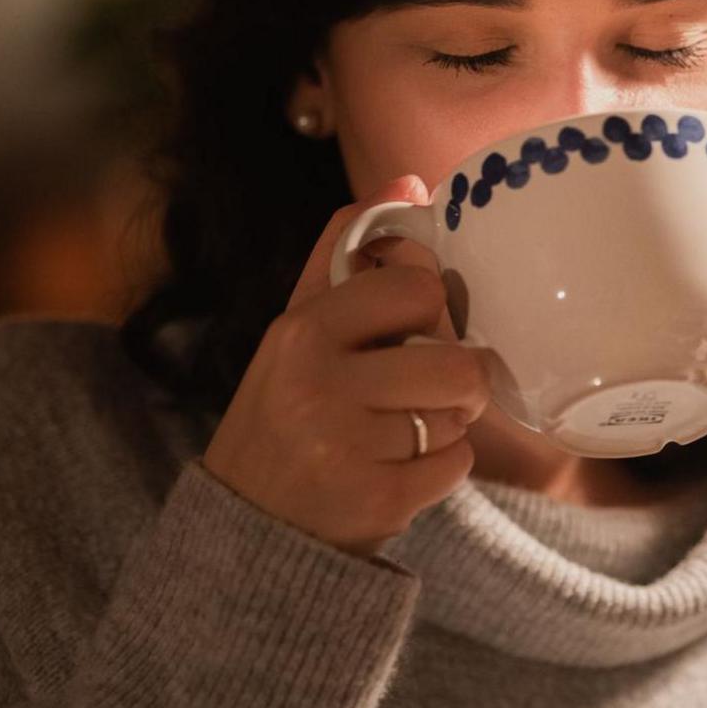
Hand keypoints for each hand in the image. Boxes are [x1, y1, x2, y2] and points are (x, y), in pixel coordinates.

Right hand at [202, 174, 492, 557]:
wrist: (247, 525)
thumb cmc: (285, 413)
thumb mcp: (298, 329)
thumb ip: (347, 256)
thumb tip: (407, 182)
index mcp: (301, 330)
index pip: (416, 287)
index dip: (429, 307)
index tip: (409, 326)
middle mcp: (318, 384)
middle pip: (454, 358)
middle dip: (453, 375)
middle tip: (420, 389)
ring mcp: (345, 446)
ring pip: (459, 413)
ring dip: (447, 423)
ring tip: (404, 430)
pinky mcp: (376, 500)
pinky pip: (456, 465)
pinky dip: (441, 470)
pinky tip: (397, 470)